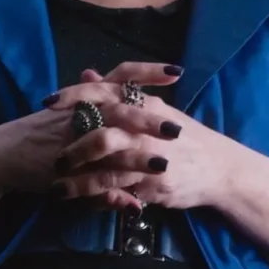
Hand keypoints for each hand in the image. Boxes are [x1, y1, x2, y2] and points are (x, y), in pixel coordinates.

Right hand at [0, 67, 179, 195]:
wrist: (1, 155)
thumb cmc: (36, 132)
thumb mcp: (62, 110)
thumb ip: (83, 95)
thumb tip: (94, 73)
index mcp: (85, 98)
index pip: (120, 75)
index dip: (148, 71)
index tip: (177, 70)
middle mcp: (80, 114)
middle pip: (120, 109)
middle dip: (150, 119)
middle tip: (176, 128)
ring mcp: (72, 141)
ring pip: (109, 145)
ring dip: (138, 157)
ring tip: (164, 165)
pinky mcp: (65, 169)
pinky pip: (93, 180)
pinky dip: (115, 192)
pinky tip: (137, 204)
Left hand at [45, 62, 241, 211]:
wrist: (220, 168)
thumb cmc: (185, 138)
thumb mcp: (154, 109)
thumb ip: (118, 92)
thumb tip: (87, 73)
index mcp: (144, 101)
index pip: (104, 90)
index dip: (74, 94)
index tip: (48, 101)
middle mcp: (145, 121)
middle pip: (100, 120)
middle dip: (70, 135)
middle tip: (50, 151)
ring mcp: (149, 149)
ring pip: (104, 154)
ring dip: (77, 168)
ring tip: (56, 180)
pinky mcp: (153, 178)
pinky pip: (116, 183)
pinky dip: (92, 190)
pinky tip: (75, 196)